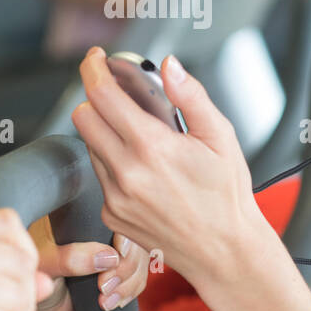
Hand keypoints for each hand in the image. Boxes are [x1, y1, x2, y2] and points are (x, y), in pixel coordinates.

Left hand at [31, 228, 150, 310]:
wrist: (35, 304)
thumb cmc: (31, 278)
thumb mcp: (46, 265)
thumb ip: (71, 259)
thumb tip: (109, 256)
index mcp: (81, 217)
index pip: (115, 218)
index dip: (124, 238)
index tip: (119, 256)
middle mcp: (100, 230)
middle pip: (133, 240)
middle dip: (126, 267)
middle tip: (105, 287)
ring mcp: (110, 251)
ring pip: (139, 260)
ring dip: (129, 283)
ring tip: (106, 299)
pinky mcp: (115, 272)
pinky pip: (136, 277)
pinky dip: (130, 291)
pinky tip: (114, 302)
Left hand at [70, 46, 261, 288]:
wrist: (224, 251)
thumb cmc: (227, 195)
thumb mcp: (220, 136)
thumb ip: (191, 95)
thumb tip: (169, 65)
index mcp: (152, 147)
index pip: (102, 96)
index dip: (93, 69)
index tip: (95, 59)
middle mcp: (127, 172)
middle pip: (83, 117)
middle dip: (95, 98)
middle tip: (115, 93)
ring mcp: (115, 197)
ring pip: (89, 146)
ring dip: (104, 131)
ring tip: (138, 135)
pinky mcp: (112, 214)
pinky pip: (99, 175)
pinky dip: (112, 161)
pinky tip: (141, 167)